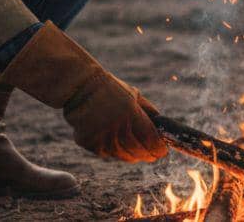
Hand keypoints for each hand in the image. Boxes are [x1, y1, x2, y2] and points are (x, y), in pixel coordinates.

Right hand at [0, 22, 167, 162]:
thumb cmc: (109, 89)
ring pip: (123, 156)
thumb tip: (164, 128)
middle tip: (151, 153)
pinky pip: (106, 154)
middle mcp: (116, 127)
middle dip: (147, 153)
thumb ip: (149, 111)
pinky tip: (111, 138)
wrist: (78, 87)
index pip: (151, 141)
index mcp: (130, 112)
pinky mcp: (89, 143)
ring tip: (130, 143)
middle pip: (138, 152)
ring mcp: (101, 137)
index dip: (159, 149)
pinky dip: (111, 150)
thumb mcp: (133, 94)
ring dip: (129, 152)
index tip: (162, 150)